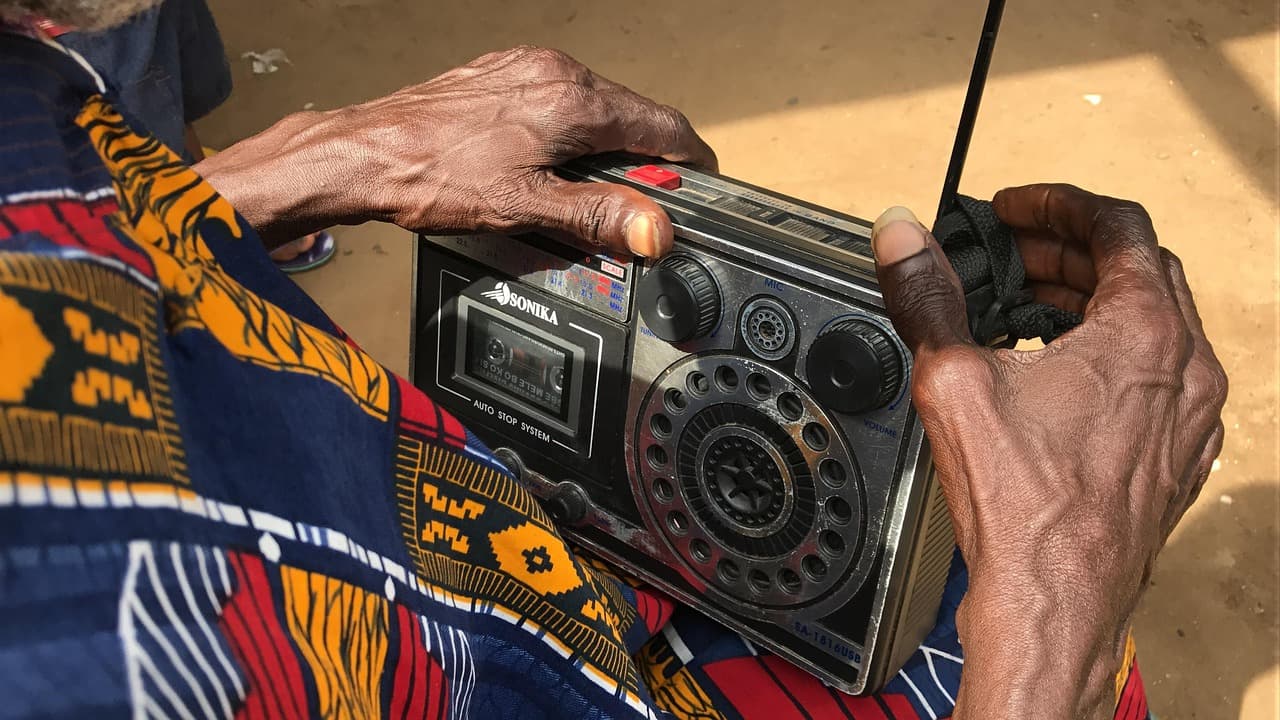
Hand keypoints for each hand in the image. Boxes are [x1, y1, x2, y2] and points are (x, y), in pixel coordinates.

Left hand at [199, 46, 715, 255]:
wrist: (365, 154)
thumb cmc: (433, 175)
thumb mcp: (527, 207)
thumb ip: (599, 216)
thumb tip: (657, 229)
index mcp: (573, 99)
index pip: (663, 125)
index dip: (690, 161)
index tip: (702, 185)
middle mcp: (554, 71)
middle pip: (632, 114)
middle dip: (647, 159)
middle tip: (645, 204)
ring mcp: (526, 67)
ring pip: (596, 105)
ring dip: (609, 146)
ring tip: (598, 192)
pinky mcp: (501, 75)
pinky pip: (560, 99)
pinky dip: (574, 131)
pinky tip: (554, 164)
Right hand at [870, 186, 1226, 718]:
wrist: (1056, 600)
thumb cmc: (1024, 506)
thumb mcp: (953, 379)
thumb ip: (926, 295)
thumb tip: (901, 237)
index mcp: (1146, 334)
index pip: (1118, 225)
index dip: (1056, 203)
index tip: (1015, 207)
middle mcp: (1186, 368)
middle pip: (1138, 269)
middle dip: (1067, 249)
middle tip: (1011, 253)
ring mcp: (1190, 415)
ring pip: (1153, 321)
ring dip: (1088, 297)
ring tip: (1025, 305)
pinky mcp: (1178, 453)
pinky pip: (1155, 374)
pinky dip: (1109, 349)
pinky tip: (1054, 369)